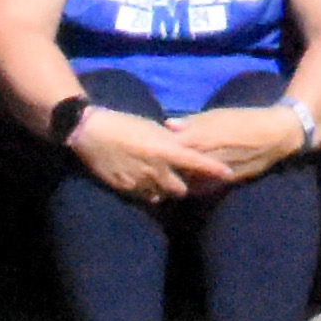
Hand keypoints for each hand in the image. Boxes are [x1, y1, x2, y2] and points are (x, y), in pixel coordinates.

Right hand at [68, 108, 239, 205]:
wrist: (91, 134)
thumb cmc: (124, 123)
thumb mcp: (152, 128)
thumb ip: (170, 141)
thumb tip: (184, 146)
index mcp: (165, 150)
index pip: (197, 163)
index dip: (215, 170)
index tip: (229, 174)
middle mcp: (157, 170)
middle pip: (181, 189)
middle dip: (184, 186)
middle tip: (184, 180)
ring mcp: (141, 183)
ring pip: (162, 196)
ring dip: (164, 190)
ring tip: (161, 182)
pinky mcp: (126, 190)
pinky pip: (143, 196)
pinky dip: (147, 191)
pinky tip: (143, 182)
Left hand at [165, 102, 317, 177]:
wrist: (276, 135)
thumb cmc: (245, 120)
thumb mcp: (218, 115)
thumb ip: (193, 122)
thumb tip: (168, 126)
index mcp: (206, 138)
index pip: (176, 150)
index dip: (160, 154)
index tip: (146, 154)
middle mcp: (211, 158)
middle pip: (181, 169)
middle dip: (166, 171)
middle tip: (150, 172)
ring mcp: (221, 172)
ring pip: (192, 181)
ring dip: (178, 182)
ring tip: (162, 184)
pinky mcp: (229, 181)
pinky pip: (207, 187)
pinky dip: (194, 187)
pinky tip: (186, 188)